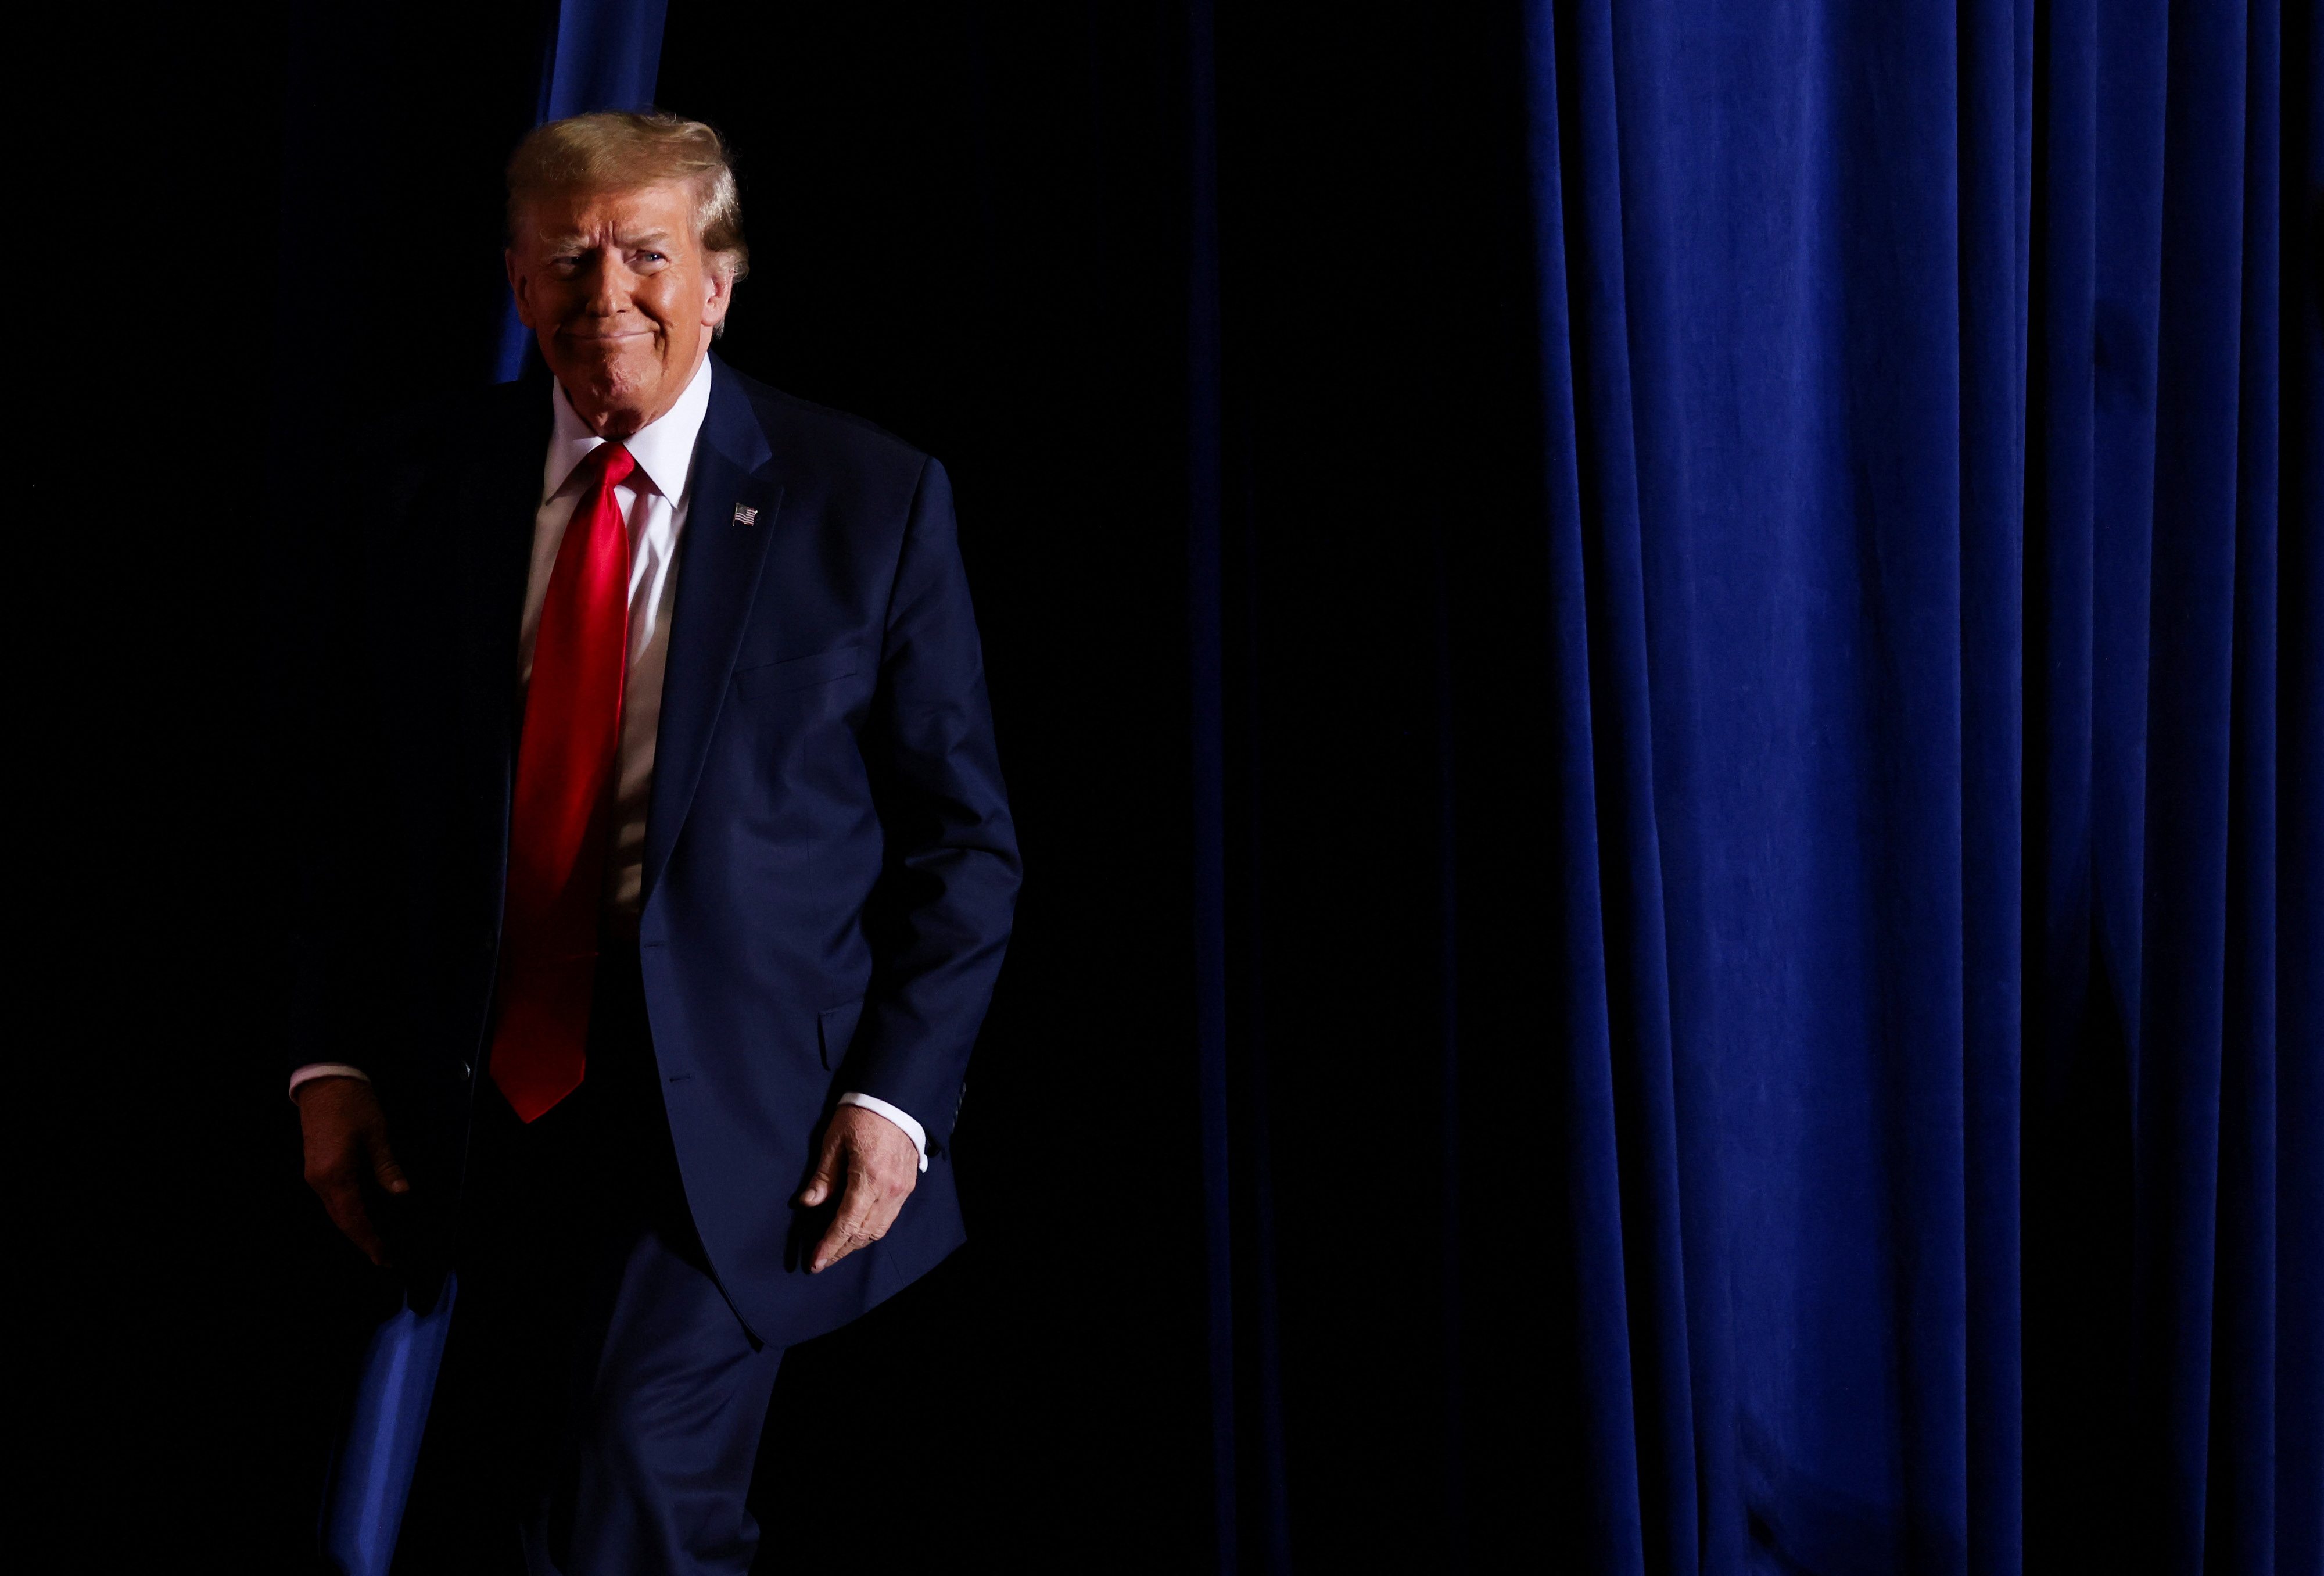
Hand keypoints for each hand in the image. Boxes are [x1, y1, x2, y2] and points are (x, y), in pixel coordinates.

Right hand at [297, 1076, 408, 1266]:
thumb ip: (387, 1166)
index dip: (370, 1240)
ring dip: (354, 1228)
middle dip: (363, 1240)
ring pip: (335, 1211)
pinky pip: (332, 1199)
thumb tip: (401, 1194)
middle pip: (341, 1220)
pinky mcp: (315, 1167)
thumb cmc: (354, 1104)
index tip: (384, 1259)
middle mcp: (319, 1181)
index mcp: (335, 1175)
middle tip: (384, 1258)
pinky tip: (363, 1216)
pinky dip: (348, 1212)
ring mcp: (314, 1175)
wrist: (324, 1079)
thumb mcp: (377, 1133)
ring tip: (376, 1242)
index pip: (354, 1218)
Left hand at [796, 1106, 918, 1272]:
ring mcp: (902, 1189)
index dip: (830, 1246)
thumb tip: (808, 1202)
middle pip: (864, 1233)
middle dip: (841, 1250)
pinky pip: (889, 1217)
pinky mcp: (907, 1185)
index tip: (815, 1262)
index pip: (847, 1223)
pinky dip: (872, 1229)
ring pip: (879, 1229)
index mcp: (869, 1177)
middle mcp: (889, 1189)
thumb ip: (823, 1175)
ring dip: (857, 1243)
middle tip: (821, 1261)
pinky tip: (857, 1230)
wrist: (896, 1098)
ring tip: (837, 1249)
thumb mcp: (834, 1140)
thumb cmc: (862, 1114)